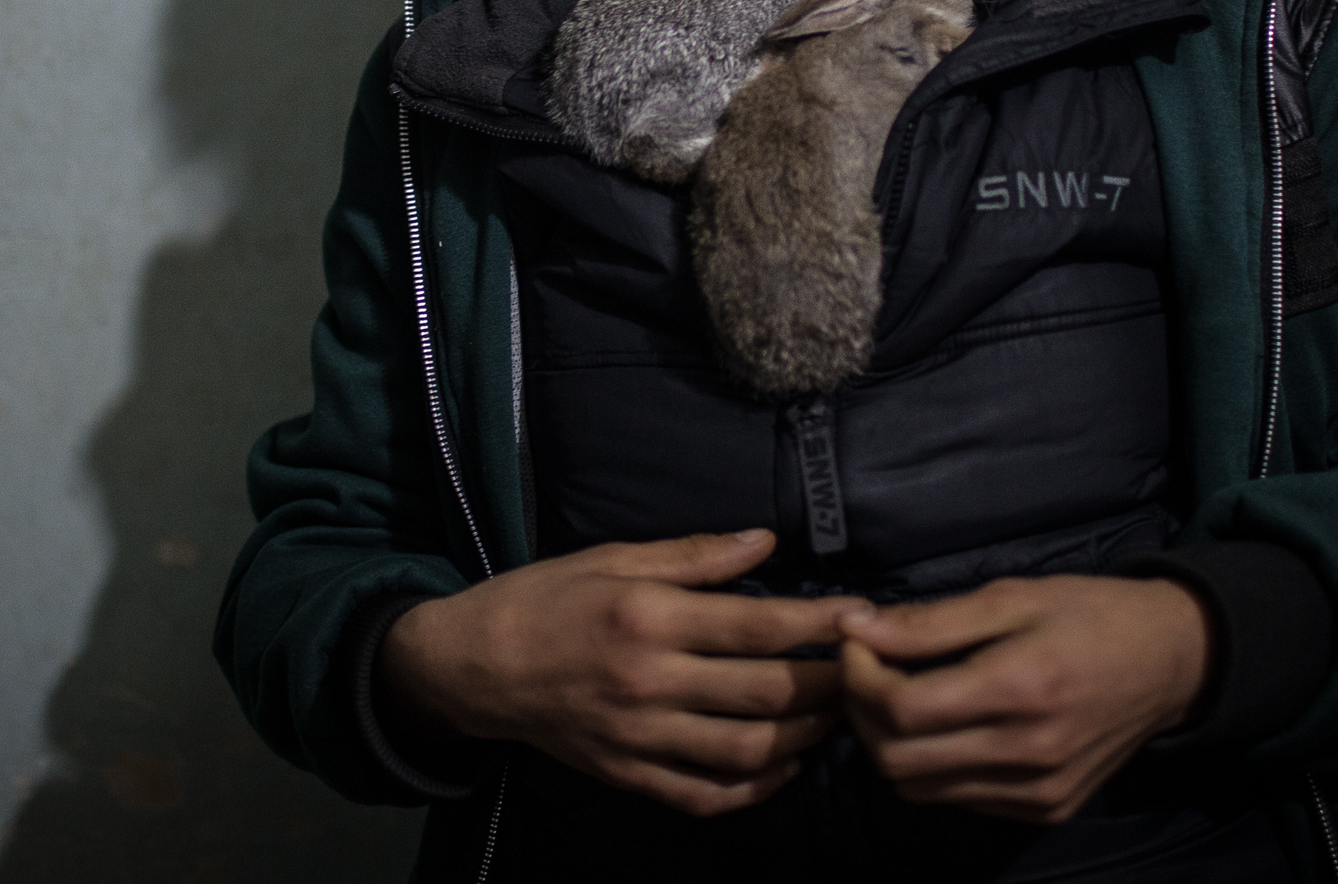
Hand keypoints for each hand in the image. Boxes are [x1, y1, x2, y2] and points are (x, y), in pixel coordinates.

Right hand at [378, 530, 863, 815]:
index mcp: (649, 617)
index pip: (758, 625)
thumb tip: (764, 541)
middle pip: (765, 693)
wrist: (473, 666)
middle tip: (864, 670)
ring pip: (746, 751)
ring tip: (834, 715)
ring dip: (804, 737)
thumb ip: (694, 555)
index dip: (820, 622)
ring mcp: (639, 735)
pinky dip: (755, 789)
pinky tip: (784, 766)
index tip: (862, 617)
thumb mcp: (614, 557)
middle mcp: (649, 680)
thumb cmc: (546, 598)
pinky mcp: (627, 774)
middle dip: (828, 684)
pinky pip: (705, 795)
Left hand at [836, 575, 1213, 822]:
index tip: (858, 643)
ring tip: (905, 694)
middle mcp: (1030, 752)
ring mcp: (1039, 790)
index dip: (860, 677)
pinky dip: (935, 765)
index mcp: (1021, 687)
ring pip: (920, 787)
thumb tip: (855, 629)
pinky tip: (949, 724)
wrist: (1170, 662)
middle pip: (897, 759)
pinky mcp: (1047, 809)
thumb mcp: (1012, 597)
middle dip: (864, 712)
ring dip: (893, 743)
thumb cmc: (1090, 615)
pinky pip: (959, 799)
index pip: (902, 708)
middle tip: (871, 669)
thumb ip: (930, 621)